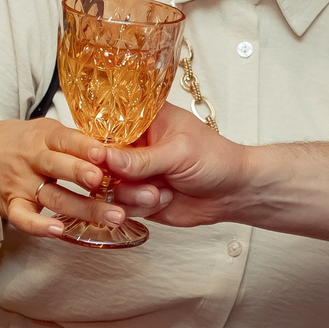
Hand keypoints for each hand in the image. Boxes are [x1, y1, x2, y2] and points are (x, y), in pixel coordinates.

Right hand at [0, 116, 119, 238]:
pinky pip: (24, 219)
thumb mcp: (43, 132)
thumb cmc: (18, 143)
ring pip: (54, 197)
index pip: (65, 139)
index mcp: (43, 137)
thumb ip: (74, 141)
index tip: (104, 154)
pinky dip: (40, 227)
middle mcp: (32, 160)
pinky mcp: (11, 206)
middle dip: (82, 174)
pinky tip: (60, 232)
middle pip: (59, 167)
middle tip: (106, 182)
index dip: (84, 146)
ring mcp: (21, 184)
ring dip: (84, 208)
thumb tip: (116, 152)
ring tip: (113, 215)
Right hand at [101, 103, 250, 225]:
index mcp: (142, 120)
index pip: (106, 124)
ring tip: (159, 193)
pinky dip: (139, 207)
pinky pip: (121, 205)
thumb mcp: (179, 152)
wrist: (232, 193)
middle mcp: (133, 145)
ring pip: (109, 186)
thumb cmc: (214, 158)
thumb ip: (143, 158)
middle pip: (99, 159)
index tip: (99, 156)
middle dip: (112, 174)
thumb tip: (107, 159)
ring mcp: (133, 172)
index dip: (97, 141)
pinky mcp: (136, 197)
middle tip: (128, 180)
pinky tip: (163, 199)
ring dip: (131, 194)